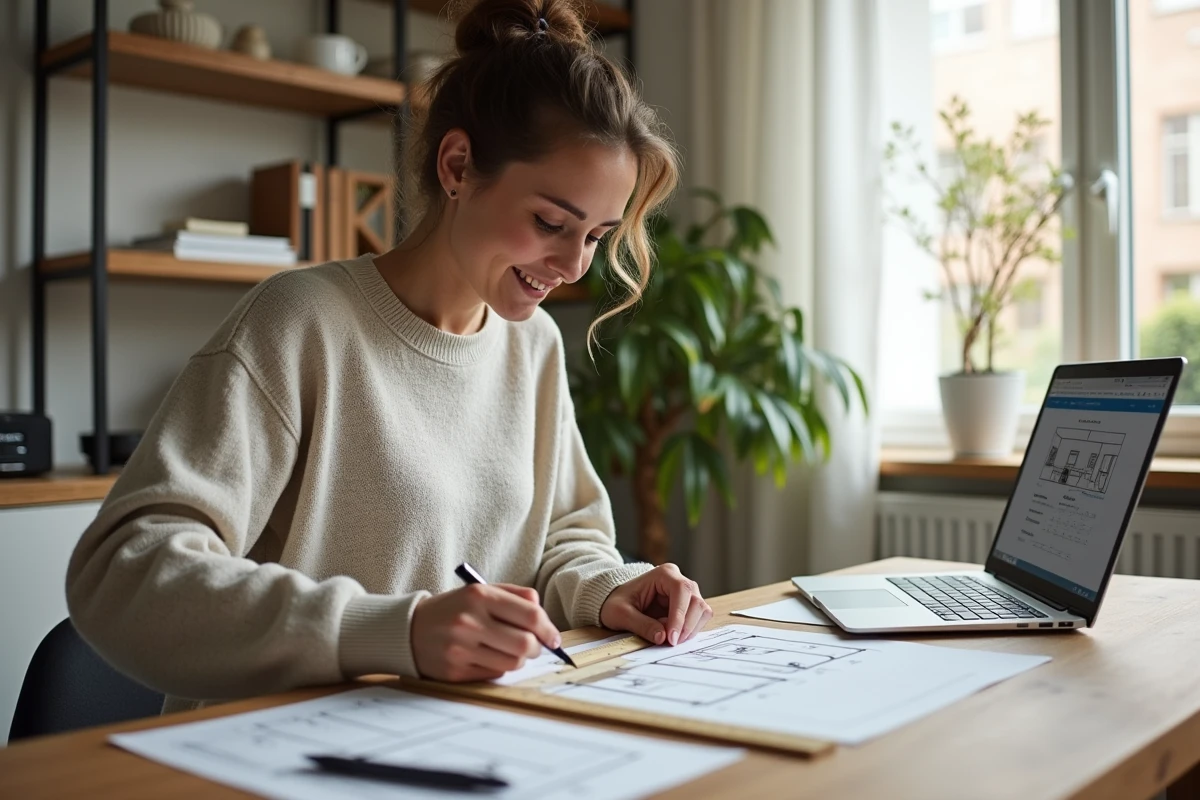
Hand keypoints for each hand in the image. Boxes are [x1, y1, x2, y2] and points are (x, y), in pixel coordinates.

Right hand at [410, 583, 561, 681]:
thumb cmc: (453, 609)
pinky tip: (489, 657)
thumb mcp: (479, 591)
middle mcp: (470, 621)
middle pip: (525, 643)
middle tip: (535, 647)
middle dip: (537, 648)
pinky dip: (499, 667)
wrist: (408, 630)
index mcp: (479, 596)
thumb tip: (542, 611)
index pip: (530, 615)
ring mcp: (461, 648)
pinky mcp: (455, 671)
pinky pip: (494, 673)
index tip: (554, 637)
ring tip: (509, 650)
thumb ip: (514, 595)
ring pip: (512, 662)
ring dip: (519, 659)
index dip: (549, 628)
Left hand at [599, 563, 711, 646]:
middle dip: (686, 625)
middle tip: (671, 643)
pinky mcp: (687, 607)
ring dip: (690, 629)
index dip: (679, 615)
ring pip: (701, 610)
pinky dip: (690, 631)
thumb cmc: (616, 602)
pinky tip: (673, 636)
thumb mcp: (620, 614)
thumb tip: (662, 638)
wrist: (616, 602)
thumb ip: (641, 625)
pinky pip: (698, 619)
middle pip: (696, 601)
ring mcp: (686, 594)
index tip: (671, 638)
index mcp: (663, 574)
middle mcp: (678, 580)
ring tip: (670, 640)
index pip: (681, 590)